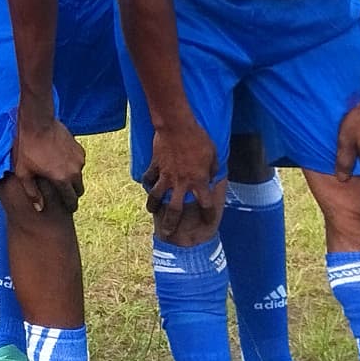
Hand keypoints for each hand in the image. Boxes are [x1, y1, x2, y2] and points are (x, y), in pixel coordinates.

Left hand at [8, 109, 85, 214]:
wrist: (38, 123)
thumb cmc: (27, 148)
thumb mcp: (24, 173)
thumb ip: (32, 193)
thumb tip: (40, 209)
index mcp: (62, 179)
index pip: (72, 200)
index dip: (70, 206)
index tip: (68, 209)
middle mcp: (75, 171)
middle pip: (79, 189)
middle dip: (73, 193)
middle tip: (64, 194)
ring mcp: (79, 159)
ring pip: (79, 175)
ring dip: (72, 178)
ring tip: (58, 175)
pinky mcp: (79, 148)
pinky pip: (78, 163)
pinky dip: (72, 165)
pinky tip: (60, 161)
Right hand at [142, 117, 221, 242]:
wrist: (177, 126)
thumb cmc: (199, 139)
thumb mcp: (213, 154)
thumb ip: (212, 169)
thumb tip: (210, 177)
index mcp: (198, 181)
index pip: (205, 204)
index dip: (208, 215)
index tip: (208, 221)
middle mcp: (181, 182)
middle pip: (175, 209)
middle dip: (171, 223)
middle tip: (167, 233)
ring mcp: (166, 175)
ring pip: (156, 196)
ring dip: (153, 205)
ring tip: (151, 210)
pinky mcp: (155, 165)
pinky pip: (149, 177)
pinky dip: (147, 182)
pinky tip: (146, 185)